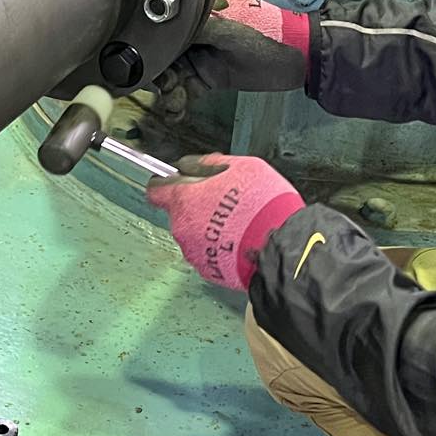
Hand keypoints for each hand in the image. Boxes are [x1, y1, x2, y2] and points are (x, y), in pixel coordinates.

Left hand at [148, 153, 303, 289]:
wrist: (279, 245)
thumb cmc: (261, 206)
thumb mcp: (239, 166)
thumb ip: (209, 164)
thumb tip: (195, 164)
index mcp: (184, 200)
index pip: (156, 190)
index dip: (167, 184)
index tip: (179, 182)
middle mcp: (182, 228)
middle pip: (179, 213)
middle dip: (197, 207)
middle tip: (223, 202)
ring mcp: (194, 252)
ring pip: (194, 235)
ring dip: (209, 228)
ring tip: (237, 223)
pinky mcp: (209, 270)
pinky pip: (208, 254)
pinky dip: (220, 248)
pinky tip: (239, 240)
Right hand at [154, 0, 309, 114]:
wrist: (291, 63)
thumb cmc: (265, 37)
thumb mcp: (228, 32)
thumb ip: (197, 30)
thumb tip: (166, 28)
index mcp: (196, 17)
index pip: (164, 29)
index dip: (152, 47)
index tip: (147, 65)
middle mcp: (192, 38)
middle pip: (162, 56)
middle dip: (158, 75)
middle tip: (163, 90)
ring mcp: (198, 59)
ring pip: (170, 77)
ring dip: (167, 93)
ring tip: (173, 105)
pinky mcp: (206, 79)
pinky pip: (184, 92)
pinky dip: (177, 103)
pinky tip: (175, 113)